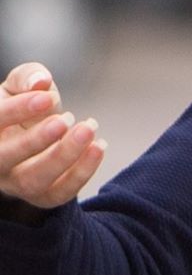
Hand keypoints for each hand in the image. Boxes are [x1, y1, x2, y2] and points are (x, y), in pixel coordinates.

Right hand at [1, 63, 105, 211]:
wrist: (35, 138)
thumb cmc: (23, 108)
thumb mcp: (19, 86)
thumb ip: (27, 78)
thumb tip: (41, 82)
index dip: (17, 110)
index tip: (47, 96)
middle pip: (4, 158)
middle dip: (35, 140)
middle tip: (65, 120)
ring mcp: (15, 183)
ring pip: (32, 180)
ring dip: (63, 156)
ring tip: (89, 129)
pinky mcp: (42, 196)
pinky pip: (60, 193)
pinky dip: (82, 172)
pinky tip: (98, 147)